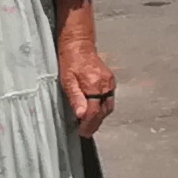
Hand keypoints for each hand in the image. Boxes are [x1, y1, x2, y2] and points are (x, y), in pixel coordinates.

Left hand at [52, 0, 114, 136]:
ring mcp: (110, 82)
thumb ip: (76, 99)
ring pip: (108, 107)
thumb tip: (81, 115)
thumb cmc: (70, 62)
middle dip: (95, 124)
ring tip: (89, 125)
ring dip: (100, 118)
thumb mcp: (67, 81)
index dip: (88, 125)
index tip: (82, 132)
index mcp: (94, 85)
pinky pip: (109, 99)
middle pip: (103, 111)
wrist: (79, 45)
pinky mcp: (110, 81)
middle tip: (85, 132)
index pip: (94, 112)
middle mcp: (105, 85)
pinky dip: (103, 108)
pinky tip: (95, 111)